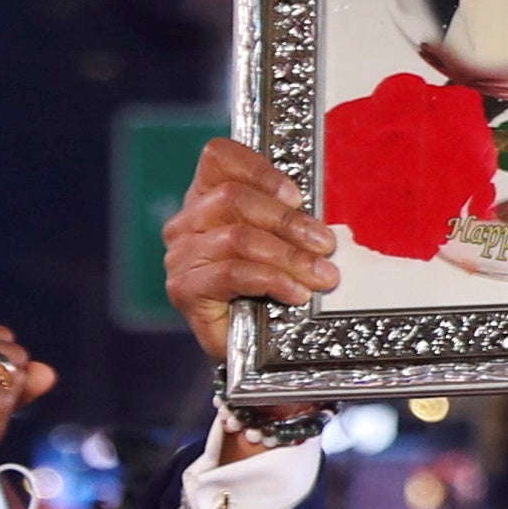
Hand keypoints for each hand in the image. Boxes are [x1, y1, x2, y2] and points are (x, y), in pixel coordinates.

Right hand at [163, 137, 339, 371]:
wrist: (253, 350)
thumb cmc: (270, 290)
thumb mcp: (283, 245)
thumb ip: (290, 221)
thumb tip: (322, 219)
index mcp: (206, 197)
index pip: (219, 158)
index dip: (259, 170)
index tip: (297, 196)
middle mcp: (187, 222)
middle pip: (233, 198)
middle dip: (288, 221)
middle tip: (325, 244)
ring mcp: (182, 256)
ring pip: (237, 238)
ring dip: (288, 255)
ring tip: (321, 274)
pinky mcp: (184, 290)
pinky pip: (230, 274)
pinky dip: (271, 280)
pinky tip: (296, 292)